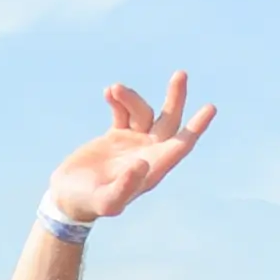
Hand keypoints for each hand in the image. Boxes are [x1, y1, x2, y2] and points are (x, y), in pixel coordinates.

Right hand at [47, 72, 215, 223]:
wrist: (68, 197)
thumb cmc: (89, 203)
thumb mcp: (106, 201)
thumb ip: (124, 187)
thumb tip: (142, 164)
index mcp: (153, 168)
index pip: (181, 145)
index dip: (196, 128)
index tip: (210, 108)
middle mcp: (148, 153)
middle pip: (170, 121)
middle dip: (176, 98)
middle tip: (181, 75)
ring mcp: (134, 142)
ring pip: (143, 111)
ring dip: (130, 98)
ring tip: (113, 89)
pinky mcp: (117, 135)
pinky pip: (123, 111)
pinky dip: (118, 100)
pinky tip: (108, 92)